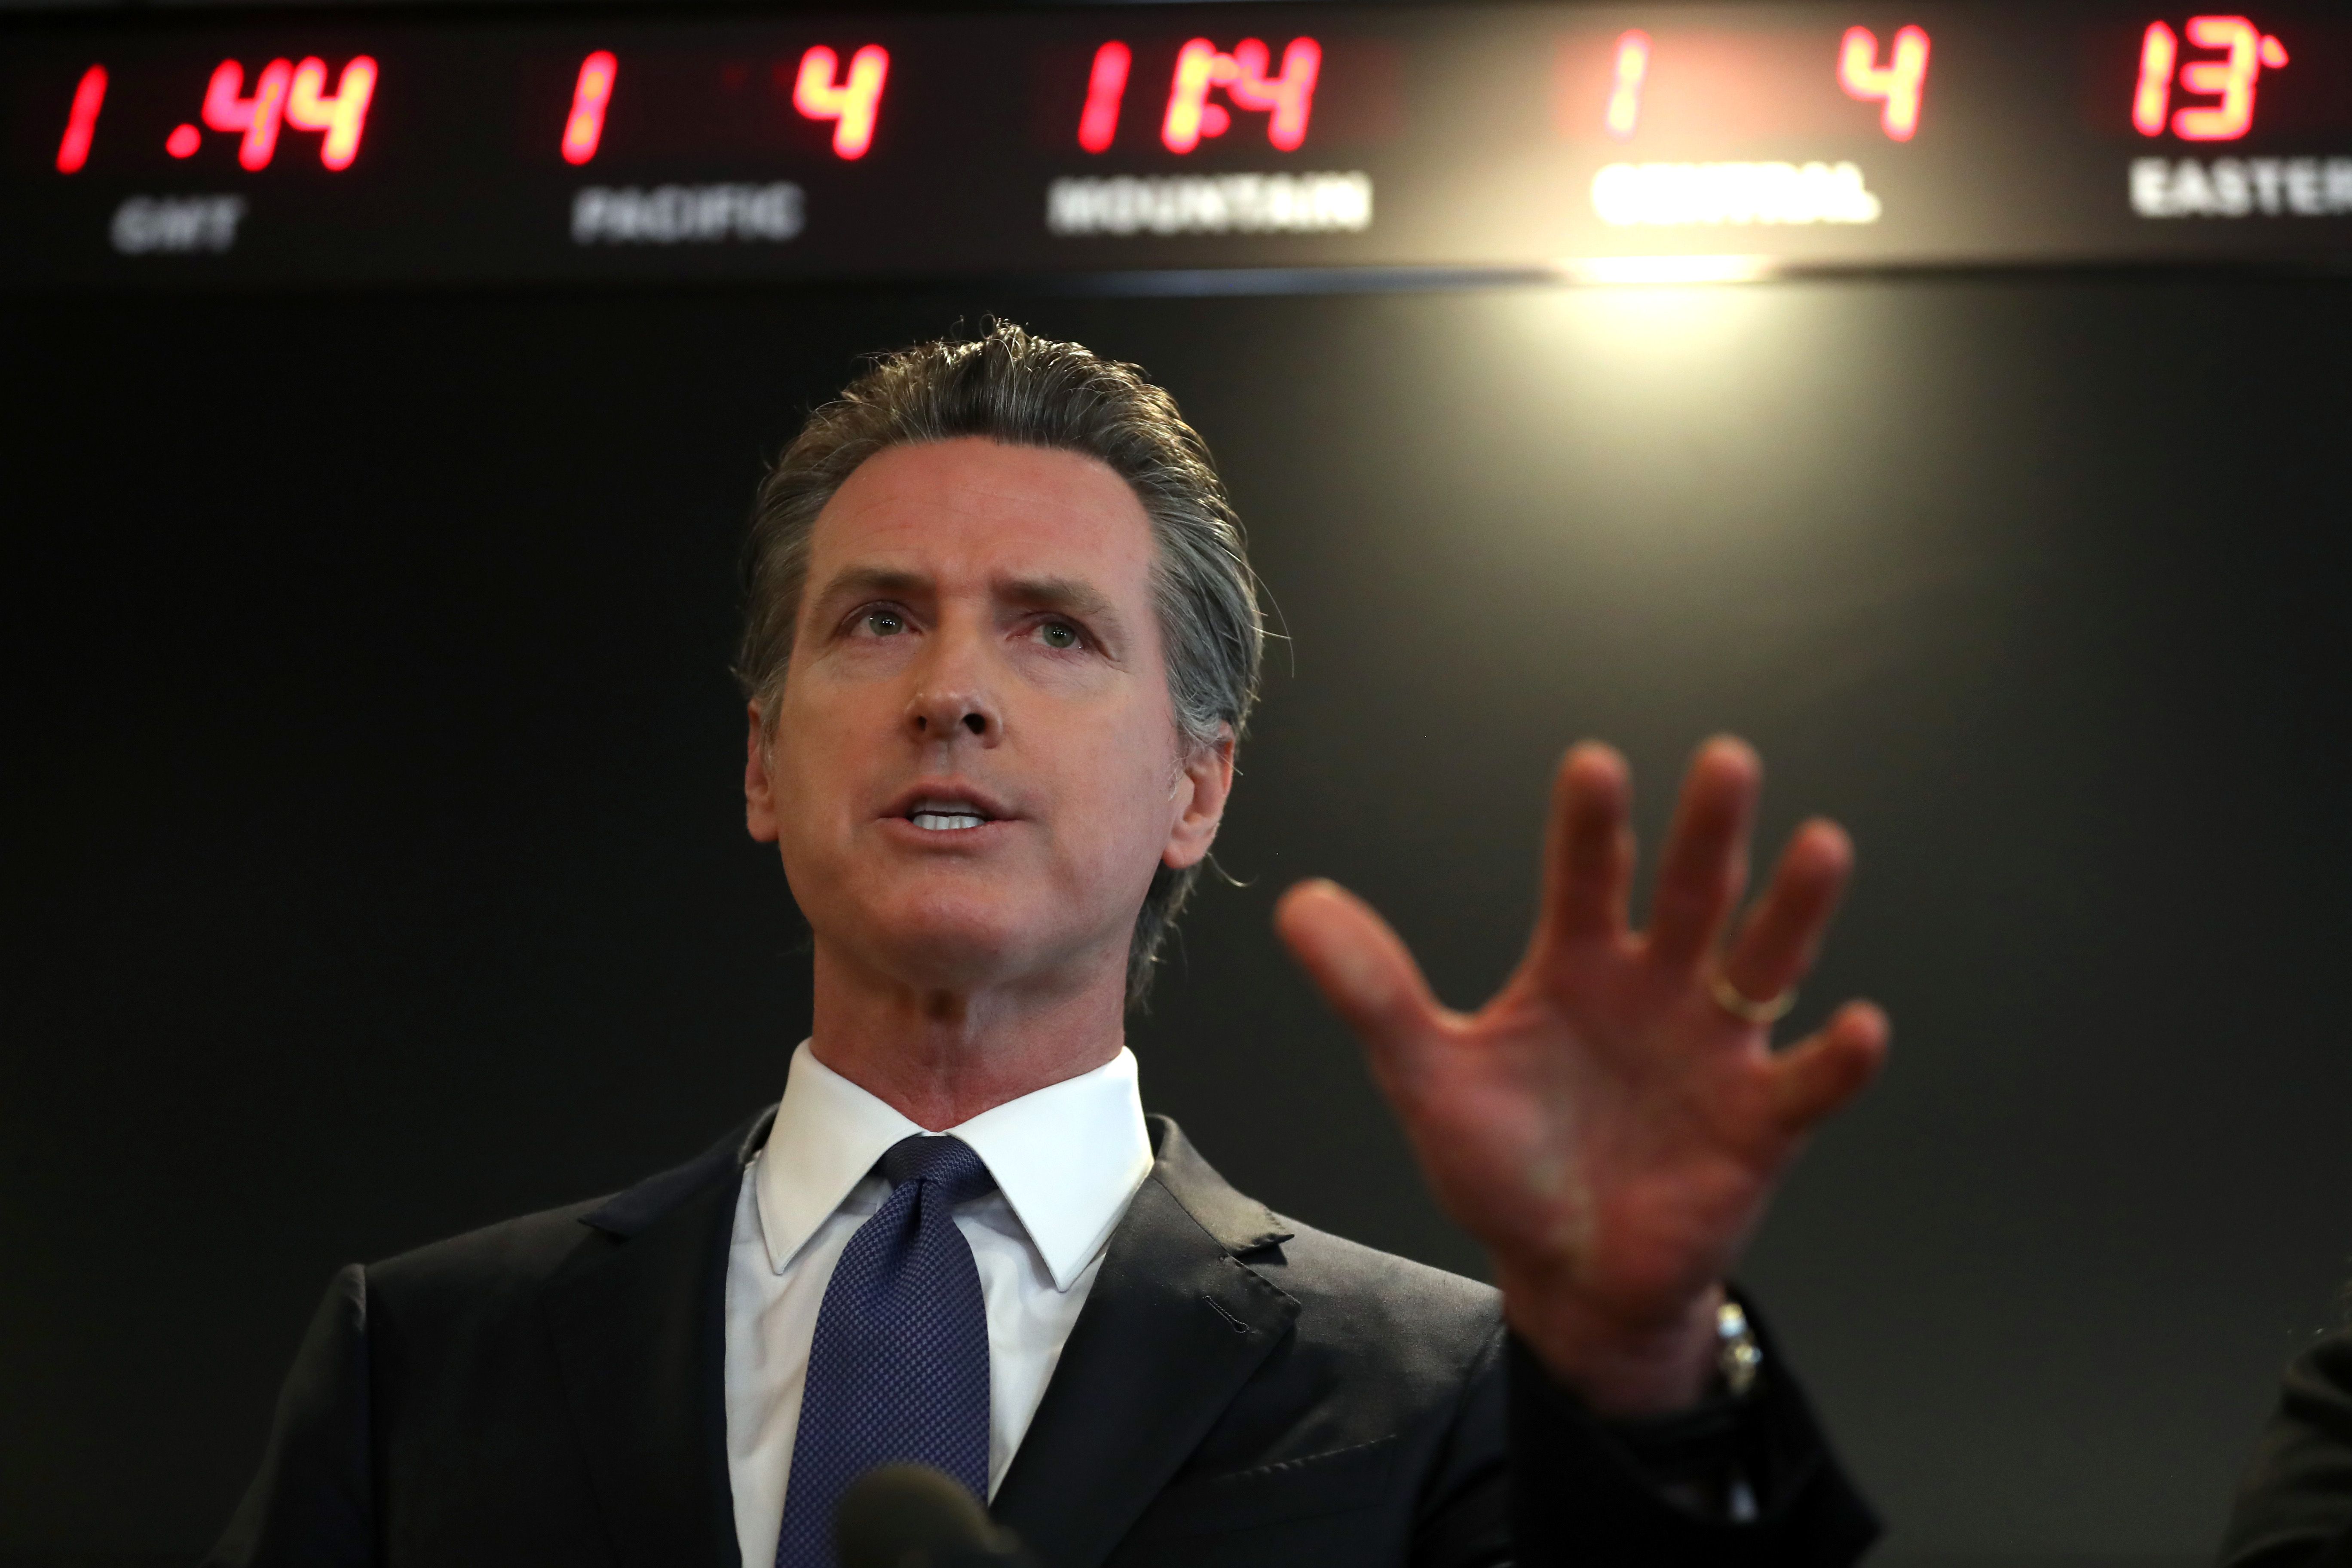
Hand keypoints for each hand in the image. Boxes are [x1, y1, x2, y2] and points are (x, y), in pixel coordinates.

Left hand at [1275, 737, 1887, 1415]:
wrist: (1566, 1276)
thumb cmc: (1505, 1167)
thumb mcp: (1428, 1077)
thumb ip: (1372, 992)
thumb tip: (1294, 905)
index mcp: (1579, 967)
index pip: (1588, 876)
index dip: (1592, 825)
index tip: (1593, 764)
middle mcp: (1658, 989)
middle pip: (1692, 894)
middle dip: (1709, 831)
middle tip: (1726, 760)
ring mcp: (1716, 1051)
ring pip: (1766, 964)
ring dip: (1794, 909)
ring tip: (1821, 846)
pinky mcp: (1760, 1124)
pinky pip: (1807, 1084)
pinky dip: (1837, 1058)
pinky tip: (1860, 1025)